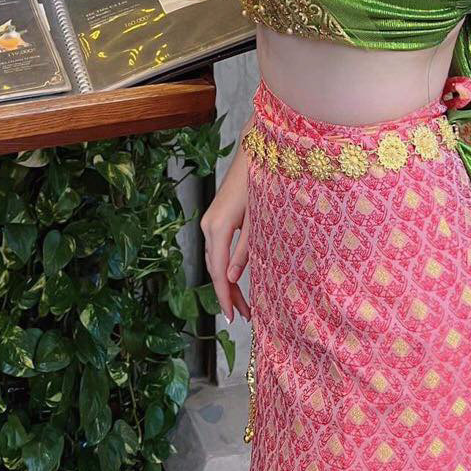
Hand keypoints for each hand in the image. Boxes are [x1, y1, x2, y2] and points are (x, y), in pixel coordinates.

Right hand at [200, 147, 251, 326]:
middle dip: (227, 294)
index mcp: (218, 227)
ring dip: (225, 281)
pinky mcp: (215, 217)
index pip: (217, 271)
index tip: (231, 317)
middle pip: (213, 268)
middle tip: (243, 316)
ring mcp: (209, 220)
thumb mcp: (258, 222)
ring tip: (242, 303)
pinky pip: (216, 248)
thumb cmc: (262, 183)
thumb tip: (230, 279)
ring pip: (213, 260)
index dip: (224, 296)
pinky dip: (223, 266)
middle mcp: (208, 225)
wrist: (255, 153)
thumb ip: (245, 251)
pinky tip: (234, 278)